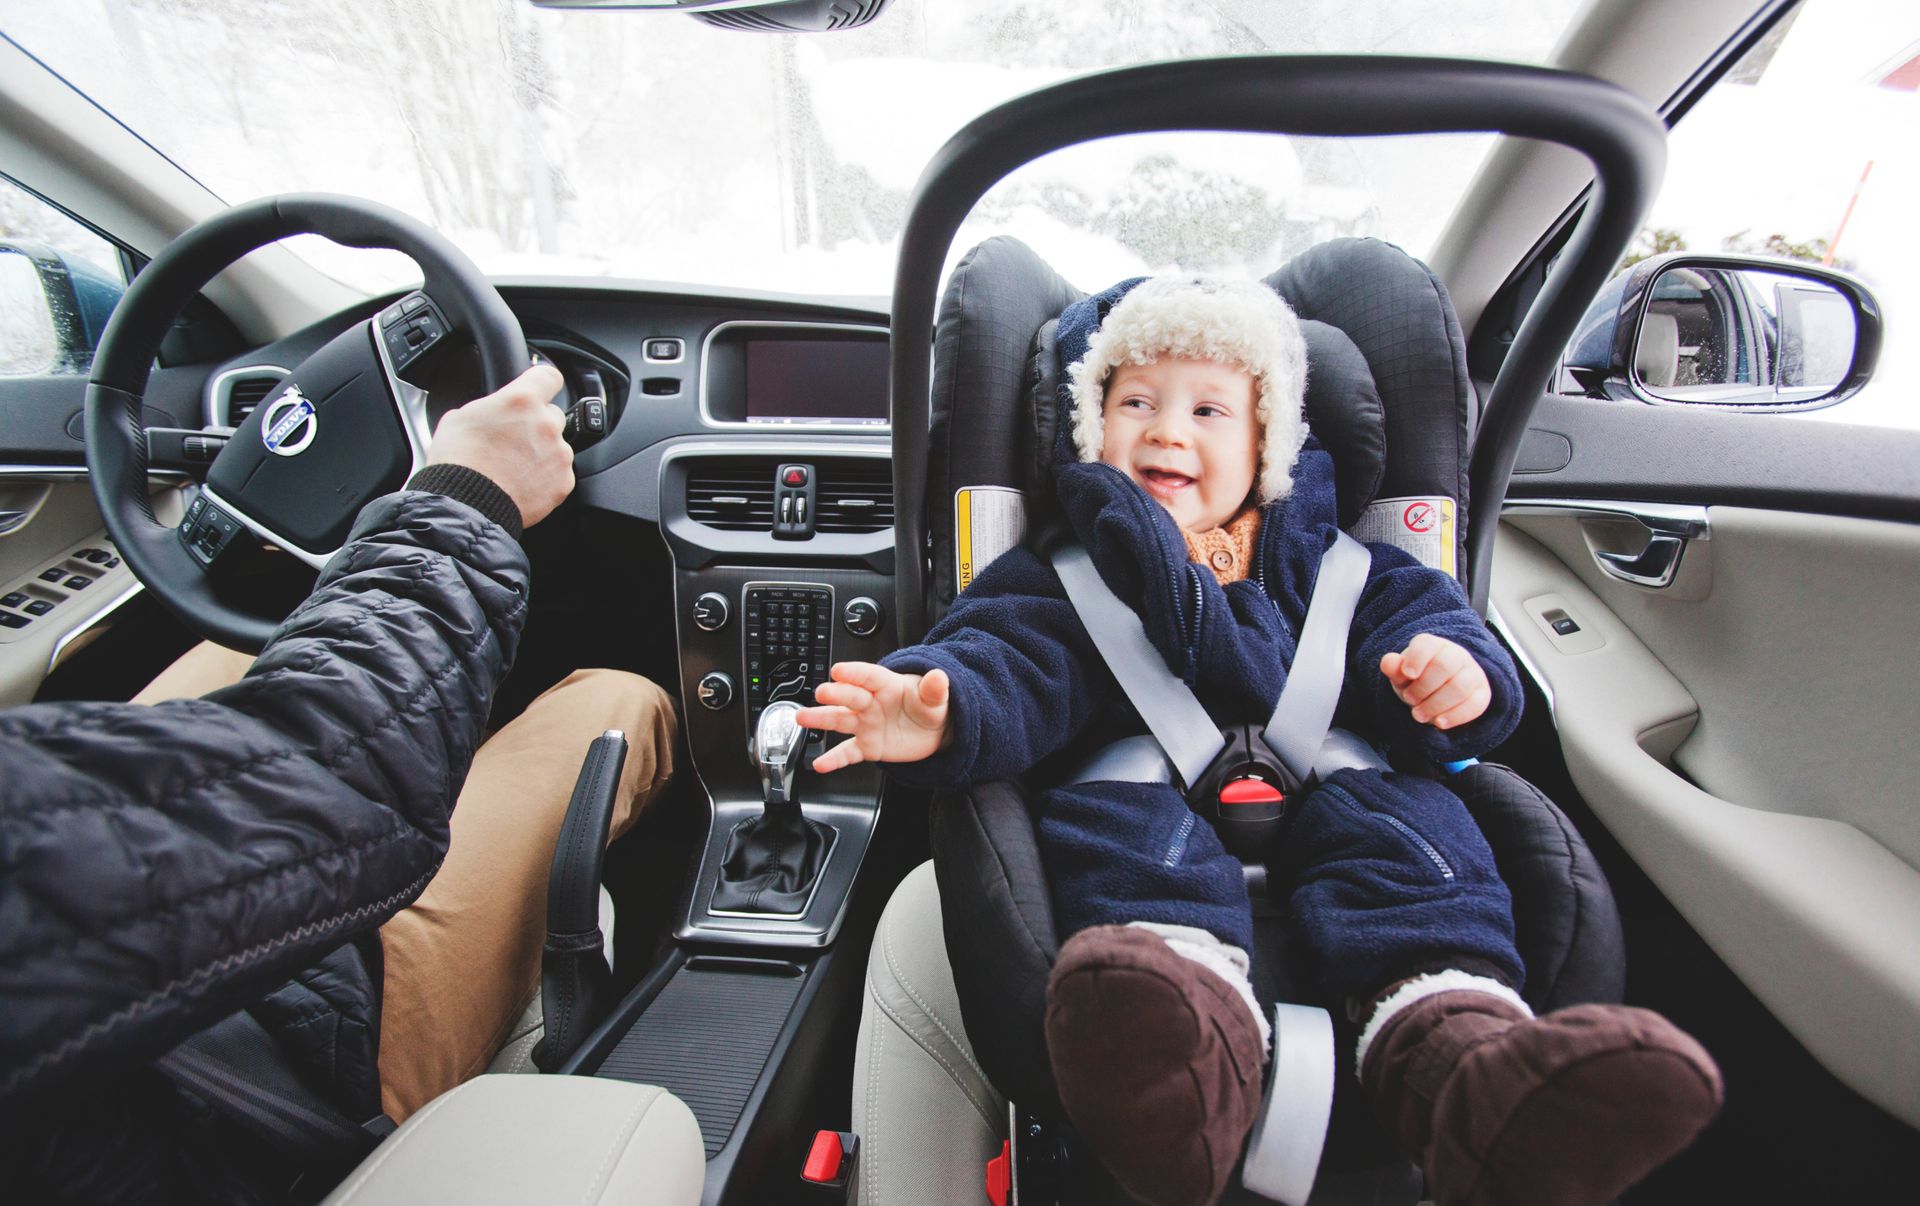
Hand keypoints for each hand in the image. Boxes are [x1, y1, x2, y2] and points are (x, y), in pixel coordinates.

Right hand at [426, 364, 572, 527]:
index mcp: (522, 401)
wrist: (464, 505)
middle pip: (552, 414)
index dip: (542, 382)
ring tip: (513, 467)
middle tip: (513, 440)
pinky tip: (521, 483)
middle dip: (536, 423)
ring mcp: (559, 454)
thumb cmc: (457, 462)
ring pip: (557, 445)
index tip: (538, 388)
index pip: (548, 376)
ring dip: (541, 452)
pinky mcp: (563, 482)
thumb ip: (490, 406)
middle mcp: (546, 424)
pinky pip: (559, 473)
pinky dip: (545, 477)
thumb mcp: (461, 416)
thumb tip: (496, 409)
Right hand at [794, 662, 950, 773]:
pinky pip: (848, 753)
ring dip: (820, 719)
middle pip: (851, 696)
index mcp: (887, 685)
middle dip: (836, 694)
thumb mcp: (937, 698)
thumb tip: (939, 678)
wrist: (934, 732)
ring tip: (802, 718)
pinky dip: (834, 760)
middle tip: (822, 693)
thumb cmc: (929, 707)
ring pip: (840, 720)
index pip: (869, 676)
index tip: (839, 671)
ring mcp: (866, 725)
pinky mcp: (867, 746)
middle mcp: (872, 703)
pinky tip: (820, 765)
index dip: (854, 673)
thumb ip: (935, 690)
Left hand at [1380, 634, 1490, 730]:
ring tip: (1418, 715)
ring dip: (1436, 705)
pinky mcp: (1482, 693)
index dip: (1416, 659)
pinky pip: (1474, 705)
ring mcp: (1473, 673)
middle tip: (1410, 700)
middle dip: (1423, 687)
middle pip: (1444, 666)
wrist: (1438, 692)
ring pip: (1459, 687)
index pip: (1427, 645)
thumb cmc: (1416, 681)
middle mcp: (1457, 655)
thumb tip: (1388, 662)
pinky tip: (1439, 723)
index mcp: (1433, 646)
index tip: (1408, 674)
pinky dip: (1455, 716)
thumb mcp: (1401, 676)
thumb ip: (1394, 669)